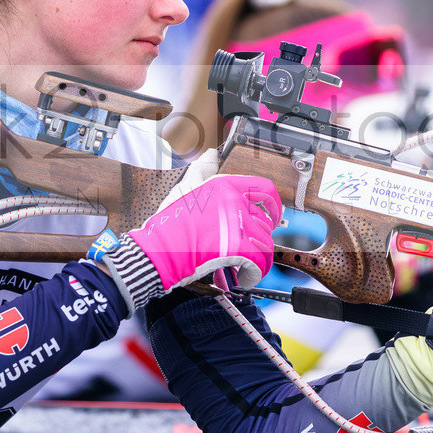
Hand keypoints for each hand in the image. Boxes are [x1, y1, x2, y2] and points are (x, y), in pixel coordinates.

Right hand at [99, 152, 281, 311]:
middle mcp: (235, 202)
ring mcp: (237, 224)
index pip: (265, 190)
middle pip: (265, 222)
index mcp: (226, 186)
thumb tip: (211, 154)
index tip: (273, 216)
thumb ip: (201, 170)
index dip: (274, 206)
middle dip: (258, 238)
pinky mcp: (237, 249)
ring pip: (265, 244)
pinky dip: (254, 273)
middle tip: (246, 248)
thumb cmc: (169, 222)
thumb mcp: (185, 188)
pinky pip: (259, 262)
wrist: (158, 249)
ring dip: (257, 258)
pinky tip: (244, 277)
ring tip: (244, 266)